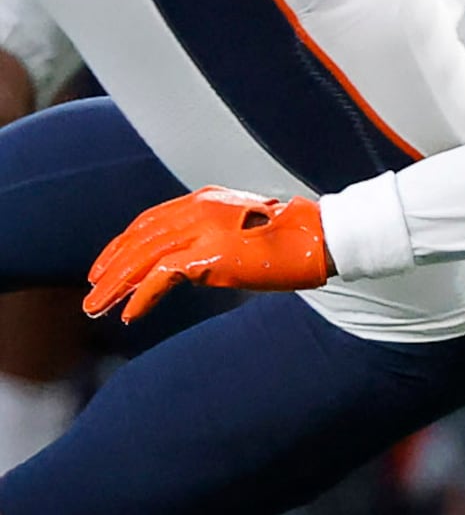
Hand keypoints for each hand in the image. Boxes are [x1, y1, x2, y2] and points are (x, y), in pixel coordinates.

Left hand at [83, 188, 331, 323]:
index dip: (123, 245)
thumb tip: (192, 264)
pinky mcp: (209, 255)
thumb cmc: (294, 240)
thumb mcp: (245, 233)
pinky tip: (130, 314)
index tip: (106, 266)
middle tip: (93, 293)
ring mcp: (202, 230)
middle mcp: (198, 209)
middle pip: (139, 240)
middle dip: (111, 268)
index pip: (149, 222)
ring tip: (99, 307)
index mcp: (206, 200)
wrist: (322, 238)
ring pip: (142, 259)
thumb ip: (216, 238)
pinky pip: (161, 278)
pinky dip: (142, 297)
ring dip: (116, 286)